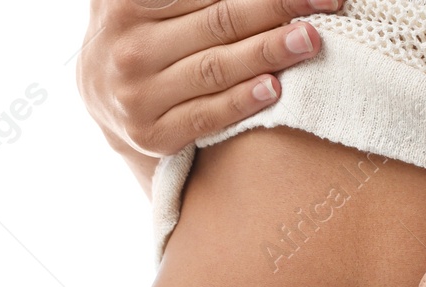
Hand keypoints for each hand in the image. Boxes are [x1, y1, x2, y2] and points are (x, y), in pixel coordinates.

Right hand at [76, 0, 339, 171]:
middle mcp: (129, 46)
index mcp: (128, 1)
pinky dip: (241, 102)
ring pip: (215, 68)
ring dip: (268, 53)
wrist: (101, 92)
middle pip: (219, 22)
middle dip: (276, 9)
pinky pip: (206, 116)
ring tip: (309, 41)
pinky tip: (274, 88)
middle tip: (324, 3)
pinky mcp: (151, 134)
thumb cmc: (144, 30)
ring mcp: (137, 94)